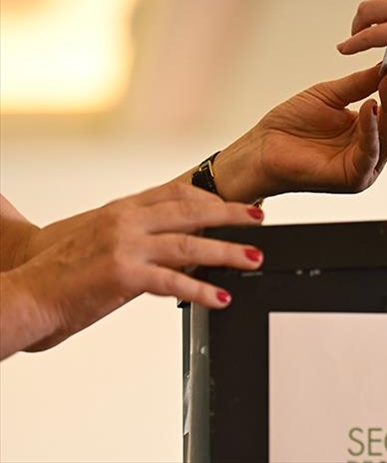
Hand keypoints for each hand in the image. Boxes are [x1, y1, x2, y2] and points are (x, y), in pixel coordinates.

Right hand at [0, 183, 263, 358]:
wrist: (24, 293)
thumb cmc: (60, 273)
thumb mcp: (102, 242)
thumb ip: (140, 238)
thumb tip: (178, 246)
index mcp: (122, 209)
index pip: (176, 192)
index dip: (211, 195)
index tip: (236, 201)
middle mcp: (126, 220)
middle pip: (191, 210)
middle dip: (231, 214)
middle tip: (260, 219)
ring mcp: (125, 245)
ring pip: (190, 243)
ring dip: (227, 251)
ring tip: (254, 258)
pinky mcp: (122, 274)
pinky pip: (173, 281)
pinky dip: (202, 289)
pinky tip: (222, 296)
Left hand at [206, 63, 386, 202]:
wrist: (262, 149)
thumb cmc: (290, 126)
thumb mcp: (330, 95)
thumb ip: (360, 83)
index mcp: (369, 133)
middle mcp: (372, 151)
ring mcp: (366, 167)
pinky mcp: (354, 178)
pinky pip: (370, 152)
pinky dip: (372, 128)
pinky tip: (370, 106)